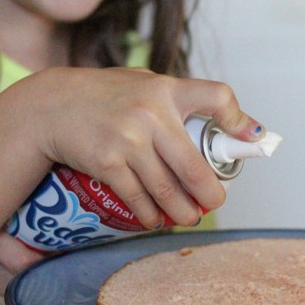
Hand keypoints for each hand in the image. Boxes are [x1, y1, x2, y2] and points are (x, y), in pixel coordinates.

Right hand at [26, 67, 264, 228]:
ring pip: (167, 190)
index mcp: (166, 89)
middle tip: (213, 203)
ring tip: (188, 217)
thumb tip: (228, 123)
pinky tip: (155, 219)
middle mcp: (151, 113)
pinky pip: (137, 198)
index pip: (215, 96)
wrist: (52, 105)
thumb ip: (177, 98)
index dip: (238, 118)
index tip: (251, 137)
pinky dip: (149, 214)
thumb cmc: (104, 95)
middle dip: (209, 194)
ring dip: (181, 212)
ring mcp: (128, 139)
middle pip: (195, 166)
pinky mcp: (108, 163)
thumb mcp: (143, 84)